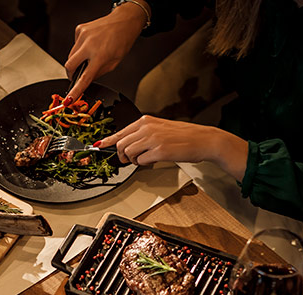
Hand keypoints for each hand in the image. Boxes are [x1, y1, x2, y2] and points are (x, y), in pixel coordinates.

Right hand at [64, 4, 144, 101]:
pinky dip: (79, 49)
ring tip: (89, 56)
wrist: (124, 21)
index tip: (69, 99)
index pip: (84, 78)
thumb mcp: (113, 63)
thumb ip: (98, 73)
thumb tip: (85, 80)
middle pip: (69, 66)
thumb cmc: (122, 41)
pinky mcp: (80, 29)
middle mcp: (89, 45)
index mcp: (100, 56)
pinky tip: (89, 45)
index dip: (75, 90)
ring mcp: (83, 36)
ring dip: (77, 60)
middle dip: (70, 74)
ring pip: (71, 56)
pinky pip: (74, 45)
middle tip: (76, 76)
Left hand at [98, 116, 248, 179]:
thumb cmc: (184, 136)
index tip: (99, 145)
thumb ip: (143, 134)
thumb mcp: (161, 128)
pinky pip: (140, 161)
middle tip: (132, 159)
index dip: (108, 141)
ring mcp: (153, 139)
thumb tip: (127, 145)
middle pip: (121, 144)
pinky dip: (144, 164)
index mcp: (146, 120)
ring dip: (134, 160)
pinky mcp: (159, 151)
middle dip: (123, 155)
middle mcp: (147, 127)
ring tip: (146, 159)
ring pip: (128, 153)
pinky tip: (153, 160)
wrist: (203, 139)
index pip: (120, 132)